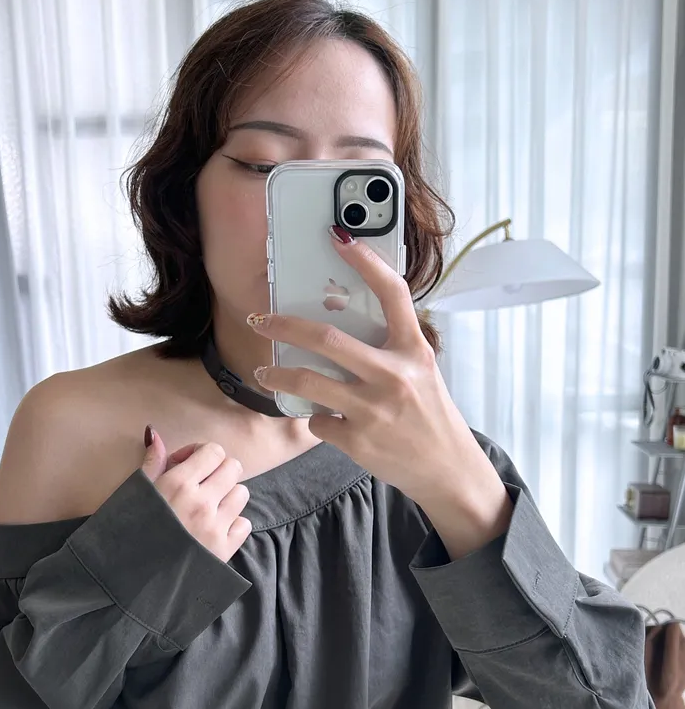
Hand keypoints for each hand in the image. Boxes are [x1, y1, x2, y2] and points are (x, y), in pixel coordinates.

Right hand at [141, 430, 251, 562]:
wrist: (131, 581)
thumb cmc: (129, 534)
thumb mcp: (135, 495)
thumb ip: (151, 463)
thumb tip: (155, 433)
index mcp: (178, 485)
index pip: (213, 451)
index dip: (202, 455)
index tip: (187, 467)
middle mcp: (202, 502)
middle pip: (234, 468)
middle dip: (218, 472)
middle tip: (201, 485)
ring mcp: (216, 527)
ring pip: (242, 494)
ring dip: (227, 496)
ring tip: (208, 508)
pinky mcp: (225, 550)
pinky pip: (244, 524)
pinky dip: (233, 524)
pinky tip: (214, 530)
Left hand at [247, 226, 505, 520]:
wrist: (446, 469)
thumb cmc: (429, 415)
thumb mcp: (421, 372)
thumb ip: (388, 349)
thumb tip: (338, 326)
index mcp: (414, 350)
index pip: (392, 294)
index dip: (366, 261)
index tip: (339, 239)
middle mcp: (395, 376)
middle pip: (326, 339)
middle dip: (283, 326)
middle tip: (261, 320)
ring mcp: (374, 409)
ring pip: (308, 383)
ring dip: (277, 376)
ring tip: (265, 373)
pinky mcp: (358, 440)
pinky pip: (318, 422)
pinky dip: (315, 419)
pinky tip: (325, 421)